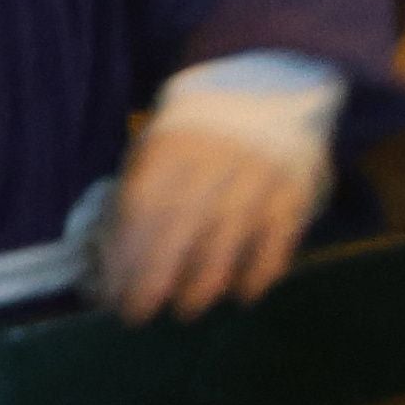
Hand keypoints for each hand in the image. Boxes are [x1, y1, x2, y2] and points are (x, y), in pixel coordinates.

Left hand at [100, 113, 320, 319]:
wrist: (273, 90)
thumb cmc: (200, 134)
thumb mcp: (159, 144)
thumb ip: (137, 194)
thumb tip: (110, 261)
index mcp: (173, 143)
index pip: (142, 206)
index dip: (124, 253)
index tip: (111, 291)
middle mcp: (215, 158)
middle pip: (179, 226)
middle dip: (154, 277)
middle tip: (139, 313)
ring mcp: (259, 177)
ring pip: (226, 242)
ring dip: (201, 286)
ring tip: (186, 308)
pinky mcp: (294, 194)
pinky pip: (275, 245)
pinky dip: (257, 276)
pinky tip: (241, 293)